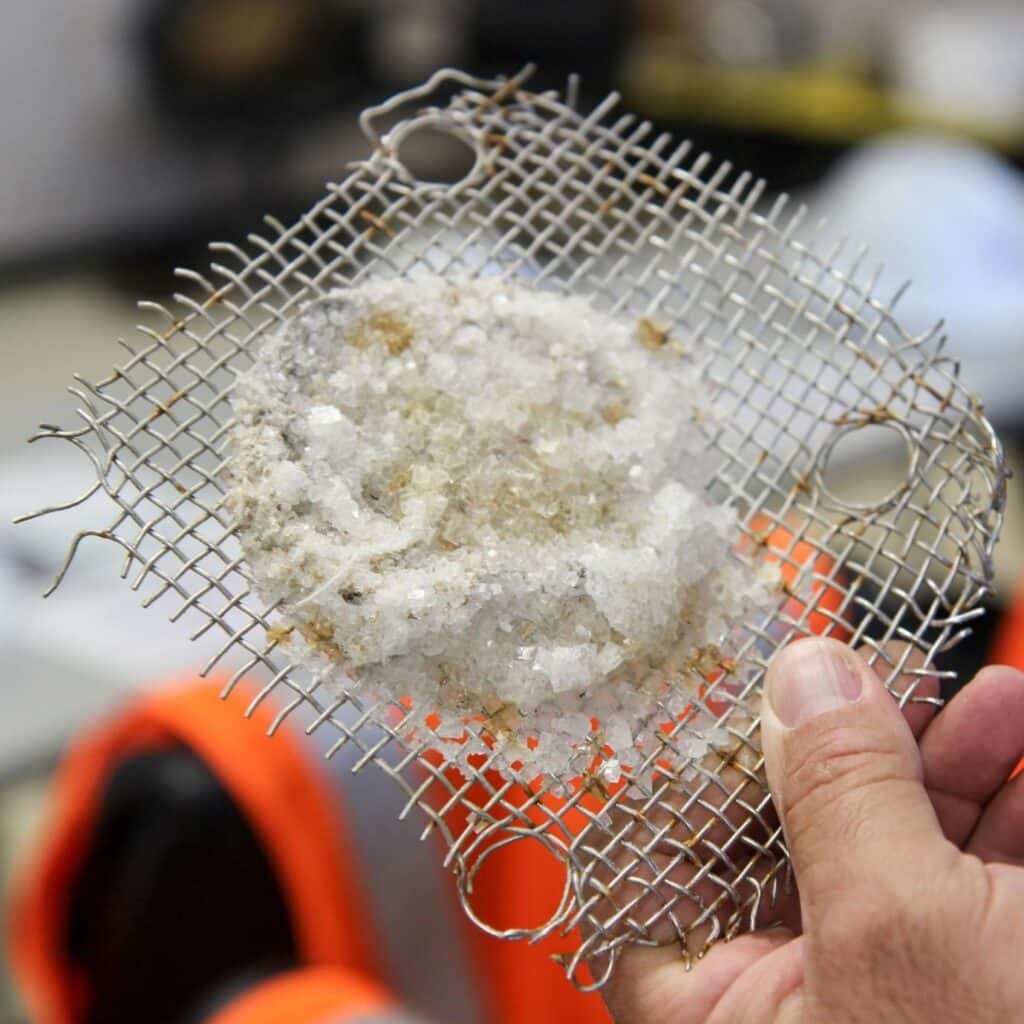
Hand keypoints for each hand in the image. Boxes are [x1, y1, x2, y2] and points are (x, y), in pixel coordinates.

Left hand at [601, 639, 1023, 1022]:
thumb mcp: (905, 933)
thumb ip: (841, 795)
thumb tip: (805, 678)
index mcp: (730, 1016)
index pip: (663, 863)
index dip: (698, 766)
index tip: (741, 692)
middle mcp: (803, 1001)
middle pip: (797, 832)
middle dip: (852, 742)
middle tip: (884, 673)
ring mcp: (895, 988)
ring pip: (898, 842)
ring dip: (947, 756)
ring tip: (988, 697)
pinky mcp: (974, 979)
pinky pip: (972, 876)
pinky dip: (1003, 805)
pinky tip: (1019, 737)